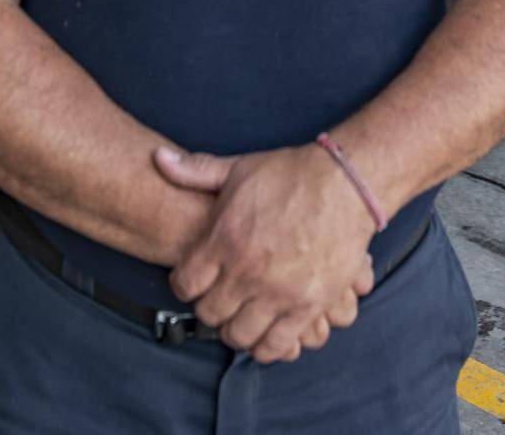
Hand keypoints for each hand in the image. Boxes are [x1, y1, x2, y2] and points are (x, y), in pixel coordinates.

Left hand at [155, 144, 377, 362]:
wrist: (346, 184)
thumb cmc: (291, 174)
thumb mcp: (239, 168)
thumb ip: (195, 170)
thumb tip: (158, 157)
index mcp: (224, 240)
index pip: (185, 286)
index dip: (186, 285)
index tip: (196, 282)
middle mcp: (247, 271)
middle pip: (210, 314)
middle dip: (210, 308)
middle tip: (220, 300)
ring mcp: (278, 293)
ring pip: (240, 335)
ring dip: (237, 330)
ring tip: (243, 317)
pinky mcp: (308, 306)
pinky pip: (277, 345)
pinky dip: (267, 346)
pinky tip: (268, 333)